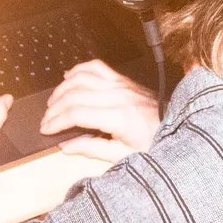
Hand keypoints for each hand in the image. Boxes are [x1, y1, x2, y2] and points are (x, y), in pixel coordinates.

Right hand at [40, 60, 160, 165]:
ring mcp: (121, 84)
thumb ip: (93, 149)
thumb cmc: (154, 143)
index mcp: (119, 117)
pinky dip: (79, 70)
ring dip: (62, 89)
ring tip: (52, 103)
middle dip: (54, 108)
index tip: (45, 129)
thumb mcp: (124, 155)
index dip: (56, 121)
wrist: (177, 127)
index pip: (76, 114)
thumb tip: (66, 146)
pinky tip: (68, 77)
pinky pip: (96, 67)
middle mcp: (119, 96)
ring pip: (82, 78)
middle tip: (45, 120)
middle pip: (75, 95)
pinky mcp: (124, 79)